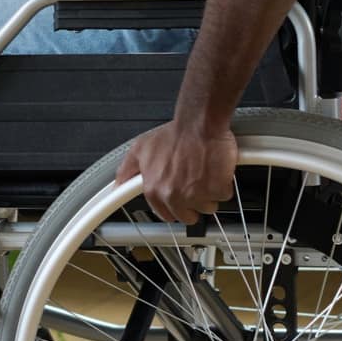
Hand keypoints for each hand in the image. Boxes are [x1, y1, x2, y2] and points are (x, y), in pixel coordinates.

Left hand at [122, 119, 239, 224]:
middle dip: (192, 203)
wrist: (199, 124)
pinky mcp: (217, 190)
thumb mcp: (141, 149)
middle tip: (194, 184)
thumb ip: (127, 170)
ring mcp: (196, 195)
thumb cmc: (174, 134)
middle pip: (188, 216)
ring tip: (204, 173)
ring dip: (208, 193)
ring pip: (207, 207)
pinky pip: (223, 196)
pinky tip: (215, 170)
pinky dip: (222, 185)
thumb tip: (118, 184)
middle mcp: (174, 196)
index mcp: (155, 190)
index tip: (178, 200)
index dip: (173, 206)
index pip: (165, 214)